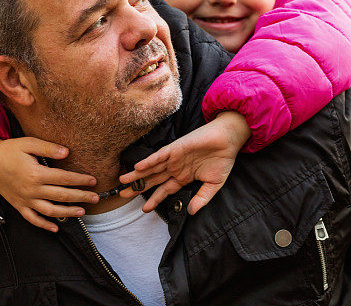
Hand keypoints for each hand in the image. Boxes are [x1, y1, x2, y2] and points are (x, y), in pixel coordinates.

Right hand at [0, 135, 98, 231]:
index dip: (80, 180)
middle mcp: (32, 190)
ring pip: (49, 211)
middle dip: (80, 197)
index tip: (93, 180)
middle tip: (96, 198)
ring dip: (67, 212)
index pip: (64, 178)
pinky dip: (44, 225)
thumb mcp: (29, 143)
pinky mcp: (18, 205)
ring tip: (82, 212)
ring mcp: (25, 200)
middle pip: (61, 195)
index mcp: (36, 173)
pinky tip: (56, 228)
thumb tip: (67, 152)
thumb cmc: (10, 150)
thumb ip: (48, 148)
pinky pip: (32, 219)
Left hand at [118, 111, 250, 214]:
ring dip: (138, 174)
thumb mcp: (213, 185)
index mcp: (184, 176)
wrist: (229, 138)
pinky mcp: (176, 147)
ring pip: (152, 167)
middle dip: (138, 187)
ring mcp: (174, 157)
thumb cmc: (223, 159)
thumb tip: (191, 212)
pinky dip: (149, 161)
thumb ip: (202, 198)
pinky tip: (138, 166)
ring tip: (123, 180)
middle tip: (122, 195)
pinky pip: (160, 155)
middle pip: (153, 179)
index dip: (154, 199)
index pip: (165, 190)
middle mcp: (176, 167)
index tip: (144, 209)